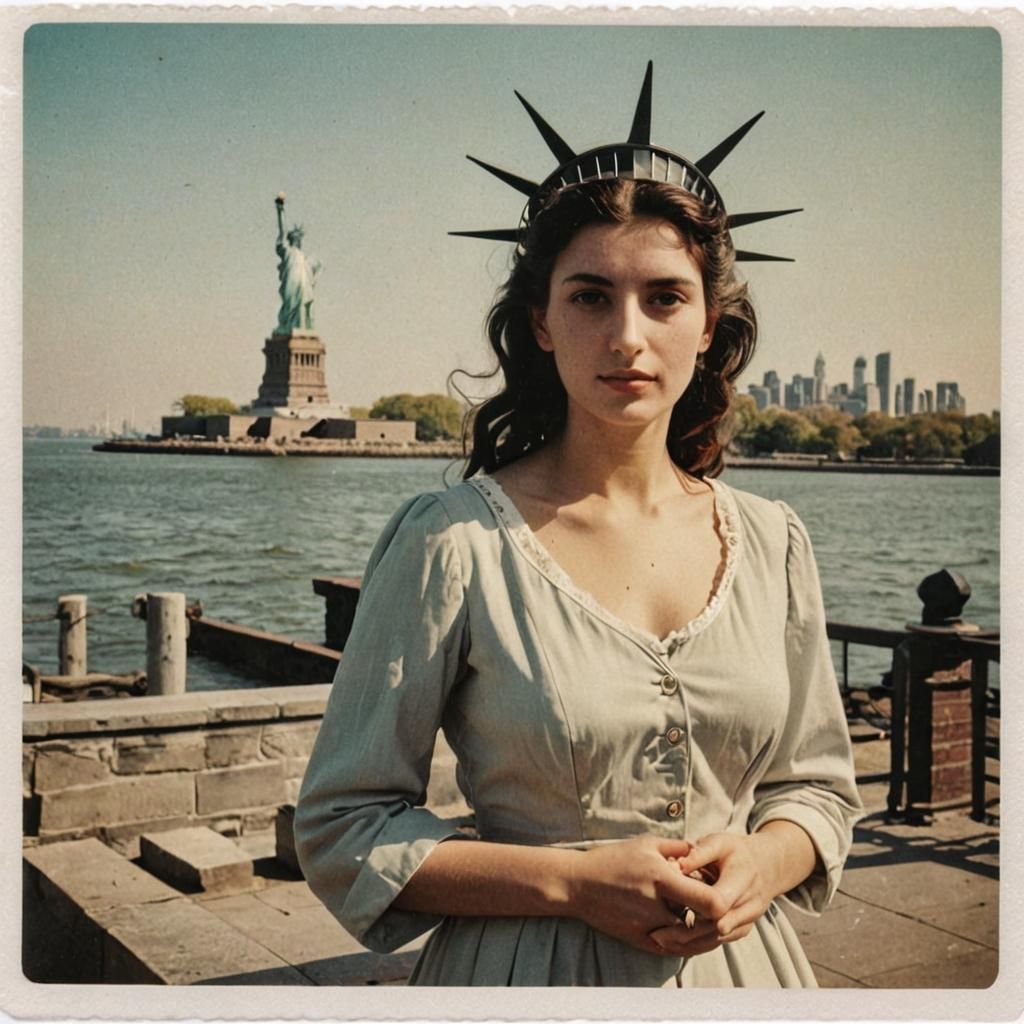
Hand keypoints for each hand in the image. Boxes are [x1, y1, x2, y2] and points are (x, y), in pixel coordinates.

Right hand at [566, 836, 713, 956]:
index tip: (718, 889)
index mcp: (662, 879)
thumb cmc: (612, 859)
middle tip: (705, 899)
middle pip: (703, 921)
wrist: (579, 884)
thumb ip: (678, 847)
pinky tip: (680, 925)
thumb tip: (702, 851)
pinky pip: (673, 947)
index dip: (721, 899)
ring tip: (690, 909)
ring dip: (695, 925)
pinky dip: (682, 939)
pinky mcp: (641, 941)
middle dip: (708, 912)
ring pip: (689, 935)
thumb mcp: (646, 843)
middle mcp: (659, 907)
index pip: (710, 902)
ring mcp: (649, 928)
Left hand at [646, 825, 814, 957]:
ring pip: (717, 939)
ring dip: (688, 944)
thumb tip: (678, 865)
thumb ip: (700, 853)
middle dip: (686, 933)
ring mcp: (747, 919)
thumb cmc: (735, 851)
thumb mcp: (719, 842)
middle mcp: (749, 903)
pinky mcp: (742, 929)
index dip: (697, 910)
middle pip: (716, 926)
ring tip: (659, 943)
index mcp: (742, 878)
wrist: (765, 866)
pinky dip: (697, 946)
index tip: (671, 915)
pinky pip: (720, 942)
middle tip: (656, 936)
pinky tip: (674, 946)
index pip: (721, 902)